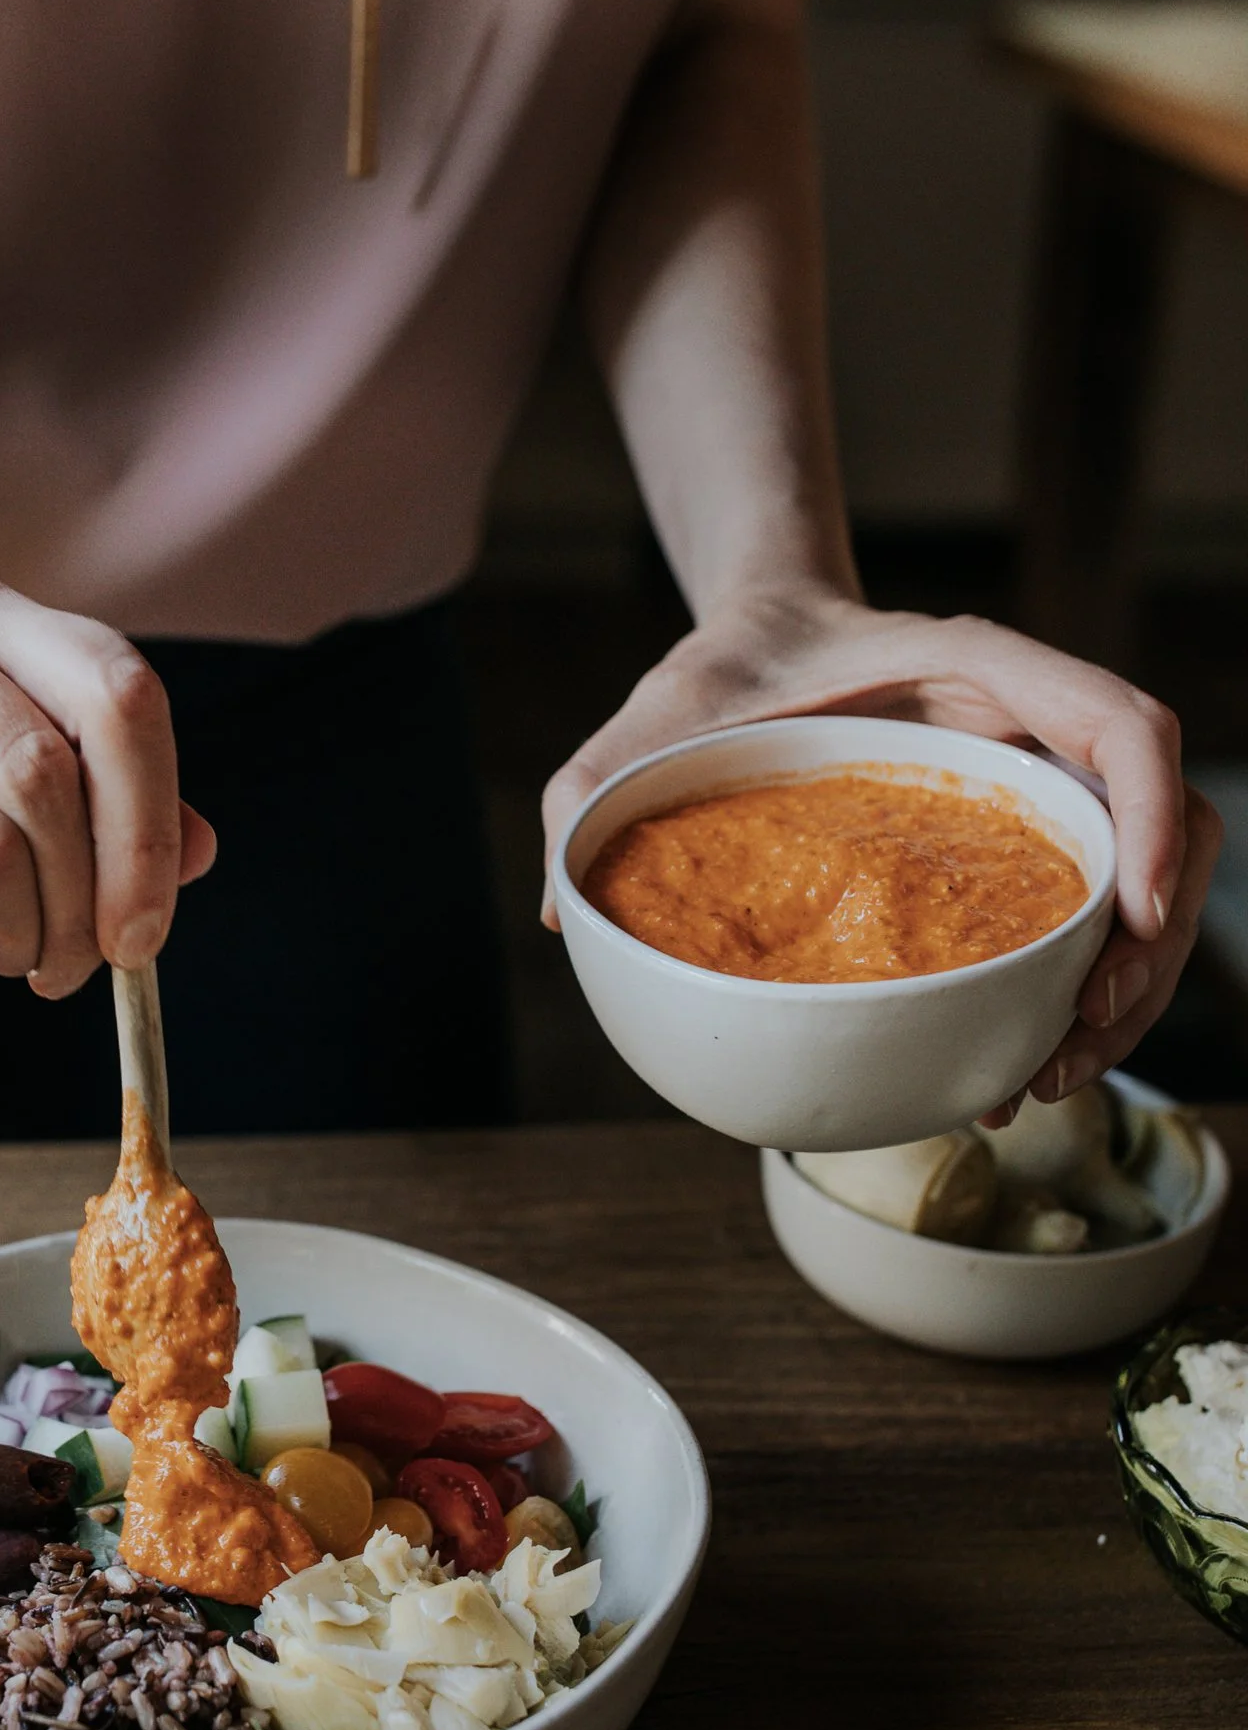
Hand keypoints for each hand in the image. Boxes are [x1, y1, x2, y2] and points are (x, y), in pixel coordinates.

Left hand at [539, 584, 1220, 1106]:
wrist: (751, 652)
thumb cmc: (715, 677)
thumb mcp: (646, 719)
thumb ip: (592, 790)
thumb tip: (560, 913)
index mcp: (980, 668)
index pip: (1120, 724)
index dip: (1151, 817)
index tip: (1127, 916)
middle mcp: (1035, 726)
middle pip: (1168, 829)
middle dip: (1150, 945)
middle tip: (1079, 1038)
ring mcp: (1042, 787)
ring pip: (1148, 887)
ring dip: (1129, 991)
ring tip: (1048, 1077)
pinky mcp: (1026, 842)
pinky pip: (1092, 919)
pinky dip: (1079, 995)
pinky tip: (1018, 1068)